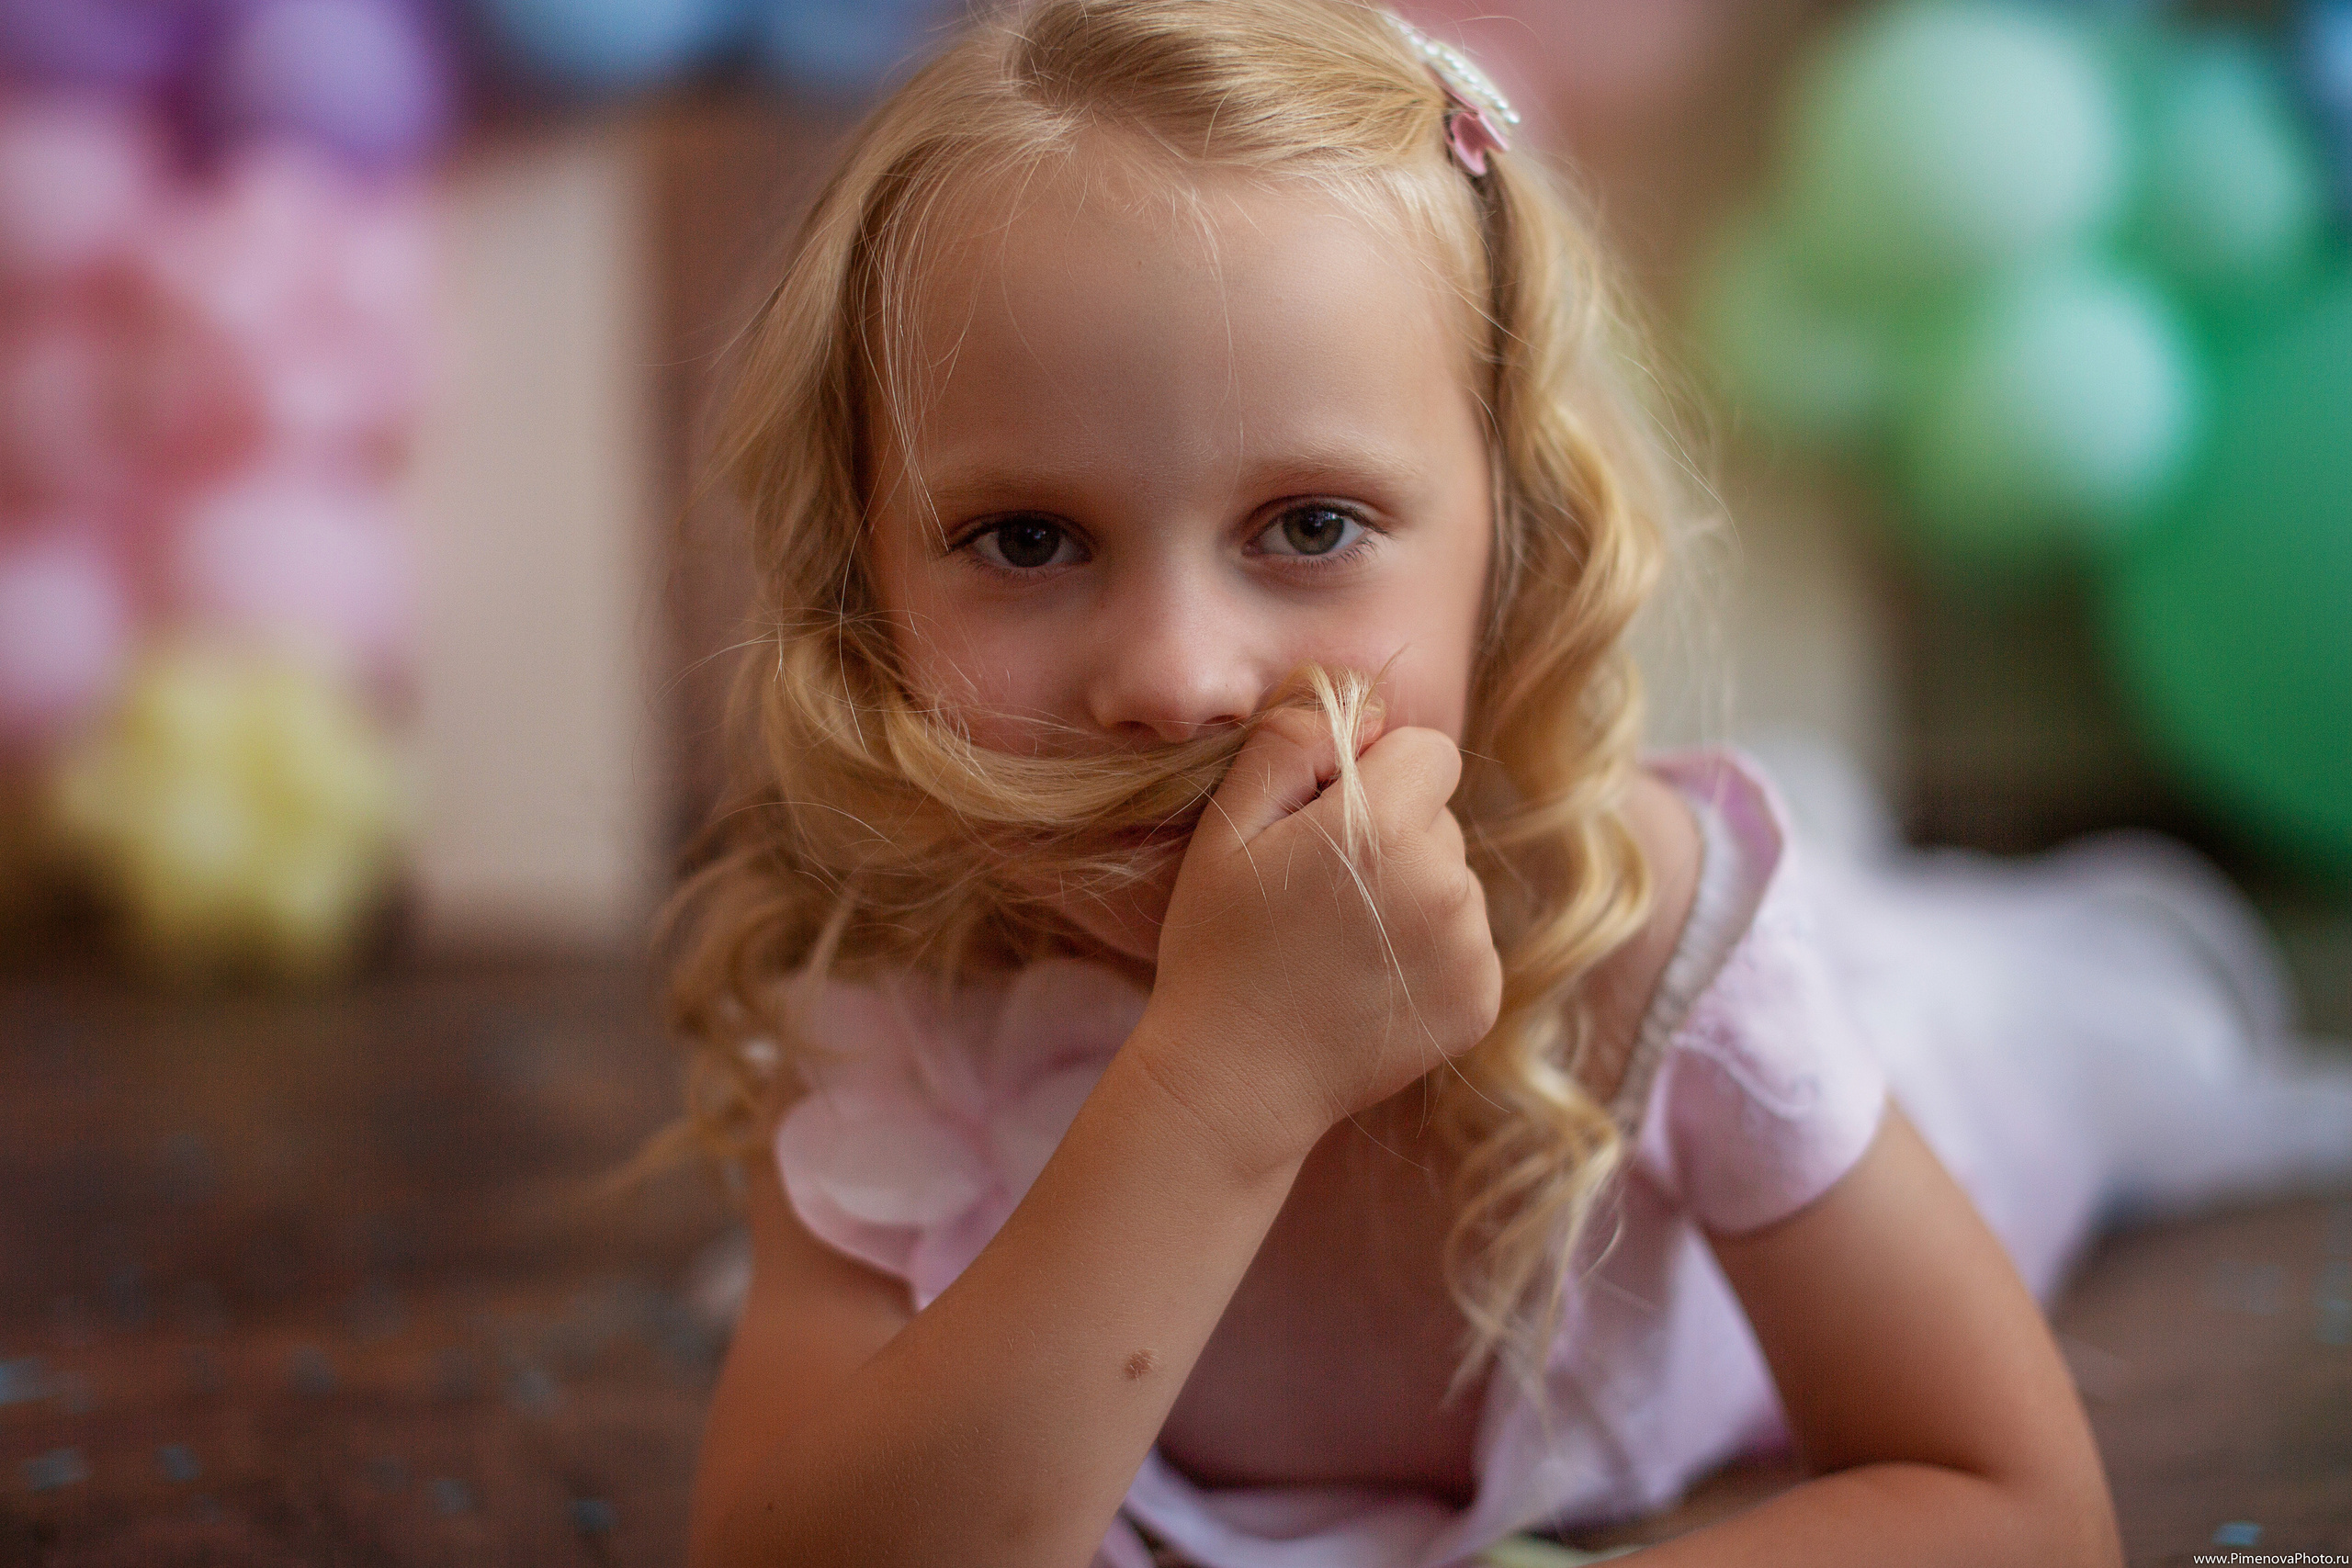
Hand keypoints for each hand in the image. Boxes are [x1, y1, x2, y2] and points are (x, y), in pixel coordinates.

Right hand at [1127, 707, 1502, 1173]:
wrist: (1237, 1077)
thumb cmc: (1220, 944)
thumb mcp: (1229, 825)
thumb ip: (1293, 741)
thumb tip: (1365, 707)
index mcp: (1389, 828)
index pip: (1431, 751)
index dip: (1378, 775)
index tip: (1328, 821)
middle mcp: (1448, 884)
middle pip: (1441, 818)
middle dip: (1393, 837)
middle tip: (1320, 894)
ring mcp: (1471, 948)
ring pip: (1454, 881)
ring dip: (1411, 897)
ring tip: (1339, 946)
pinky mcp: (1481, 999)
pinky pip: (1466, 942)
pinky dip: (1427, 956)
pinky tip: (1367, 984)